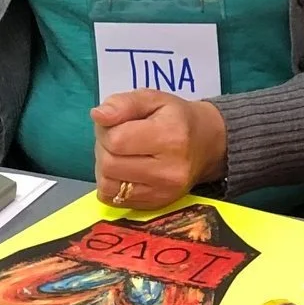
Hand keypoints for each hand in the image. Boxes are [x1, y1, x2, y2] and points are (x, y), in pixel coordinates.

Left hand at [91, 92, 226, 210]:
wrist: (205, 145)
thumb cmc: (176, 118)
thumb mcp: (152, 99)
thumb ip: (123, 103)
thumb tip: (97, 115)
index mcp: (170, 137)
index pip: (116, 140)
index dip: (106, 130)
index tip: (116, 123)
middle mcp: (169, 170)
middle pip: (109, 164)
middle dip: (104, 148)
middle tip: (116, 138)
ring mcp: (163, 193)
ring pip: (108, 185)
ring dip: (105, 168)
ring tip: (120, 154)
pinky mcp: (156, 205)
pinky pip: (114, 199)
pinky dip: (111, 184)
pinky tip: (123, 171)